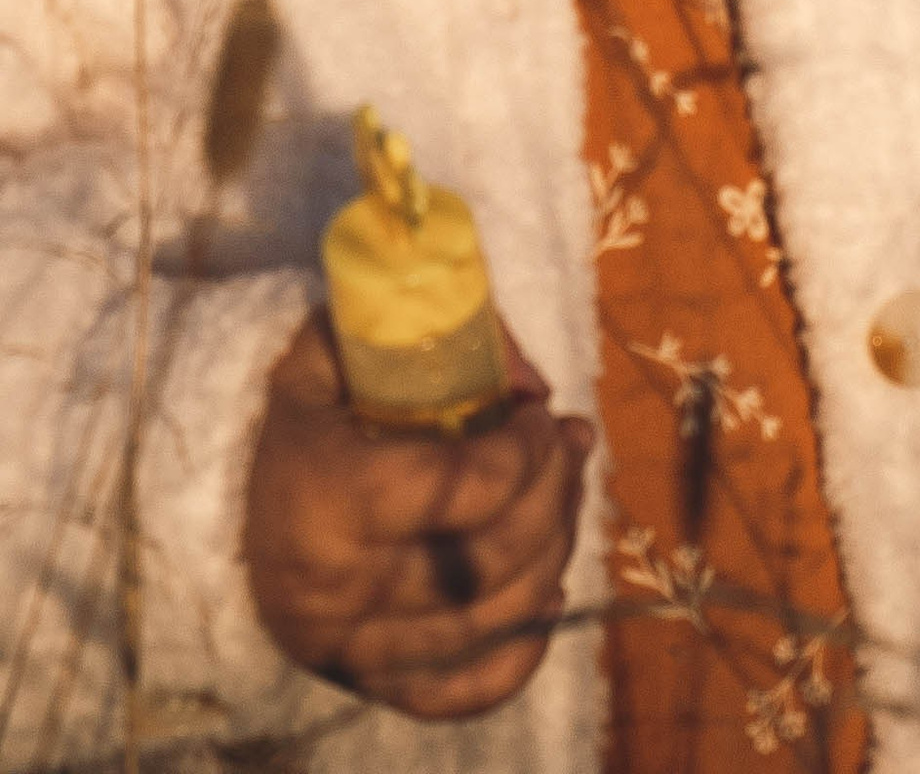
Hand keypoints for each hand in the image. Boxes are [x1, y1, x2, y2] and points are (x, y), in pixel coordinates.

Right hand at [245, 311, 590, 718]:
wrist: (236, 519)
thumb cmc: (307, 420)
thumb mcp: (337, 349)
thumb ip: (431, 337)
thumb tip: (529, 384)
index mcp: (325, 501)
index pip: (459, 490)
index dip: (525, 451)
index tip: (543, 413)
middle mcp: (337, 593)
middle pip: (488, 560)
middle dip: (554, 492)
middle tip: (571, 442)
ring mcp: (357, 653)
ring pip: (496, 619)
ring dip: (557, 549)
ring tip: (569, 492)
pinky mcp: (376, 689)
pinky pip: (470, 692)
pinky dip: (526, 647)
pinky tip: (549, 589)